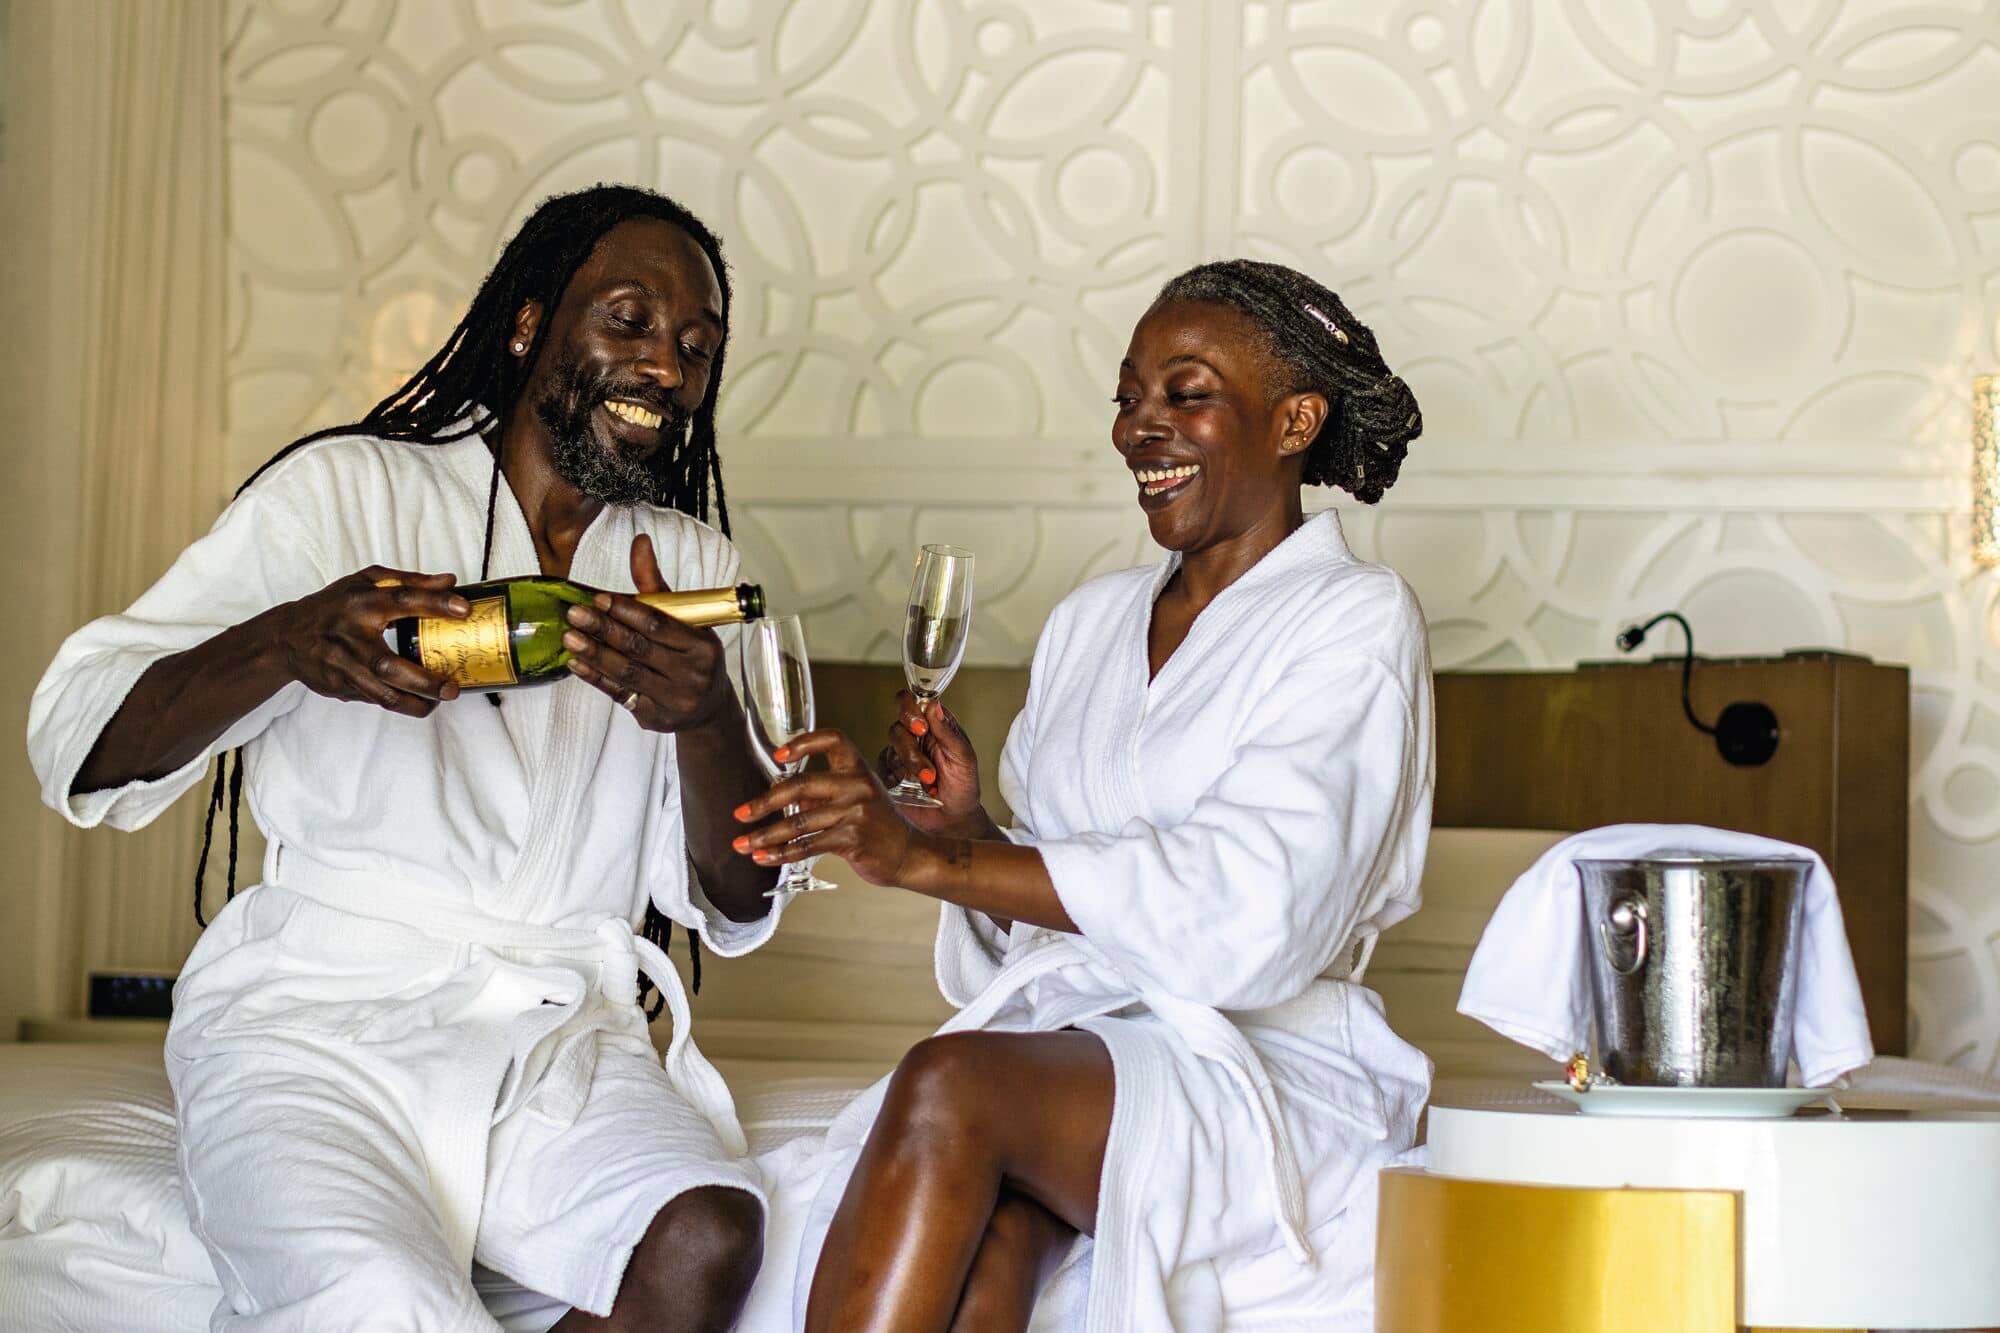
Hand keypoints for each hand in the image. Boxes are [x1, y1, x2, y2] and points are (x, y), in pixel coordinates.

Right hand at [265, 566, 465, 716]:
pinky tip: (418, 701)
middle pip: (388, 665)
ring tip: (439, 701)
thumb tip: (449, 581)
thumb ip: (408, 581)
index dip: (434, 603)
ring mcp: (343, 667)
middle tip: (452, 687)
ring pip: (381, 694)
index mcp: (361, 604)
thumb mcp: (365, 583)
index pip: (402, 599)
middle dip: (424, 681)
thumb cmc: (332, 606)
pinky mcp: (339, 687)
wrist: (287, 637)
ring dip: (414, 702)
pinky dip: (399, 703)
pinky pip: (375, 700)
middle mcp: (351, 637)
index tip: (464, 608)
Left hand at [561, 533, 732, 731]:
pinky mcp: (655, 718)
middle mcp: (691, 674)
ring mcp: (674, 699)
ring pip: (627, 673)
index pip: (659, 625)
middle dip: (604, 629)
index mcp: (702, 646)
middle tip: (574, 614)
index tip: (600, 599)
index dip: (628, 611)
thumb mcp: (685, 621)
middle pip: (640, 648)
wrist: (708, 708)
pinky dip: (596, 678)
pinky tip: (576, 664)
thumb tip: (639, 543)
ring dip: (594, 654)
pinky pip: (620, 694)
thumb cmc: (692, 656)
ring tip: (569, 637)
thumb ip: (656, 586)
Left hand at [732, 729, 926, 886]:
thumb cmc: (879, 825)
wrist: (908, 853)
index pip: (832, 740)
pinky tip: (765, 858)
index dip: (804, 742)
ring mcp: (855, 812)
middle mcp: (857, 785)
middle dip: (764, 802)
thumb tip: (782, 796)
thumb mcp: (857, 798)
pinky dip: (782, 854)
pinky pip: (807, 845)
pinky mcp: (851, 839)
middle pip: (802, 785)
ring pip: (799, 821)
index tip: (779, 755)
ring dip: (765, 836)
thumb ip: (821, 794)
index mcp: (857, 768)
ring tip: (743, 844)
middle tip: (741, 813)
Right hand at [881, 690, 984, 835]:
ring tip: (929, 781)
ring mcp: (899, 756)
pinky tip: (913, 789)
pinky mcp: (888, 775)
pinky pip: (882, 770)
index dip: (910, 709)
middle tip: (926, 766)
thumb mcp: (964, 758)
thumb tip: (934, 705)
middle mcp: (913, 737)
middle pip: (897, 727)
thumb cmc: (963, 787)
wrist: (953, 820)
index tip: (921, 727)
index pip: (911, 702)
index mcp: (933, 725)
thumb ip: (948, 733)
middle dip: (911, 748)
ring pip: (890, 749)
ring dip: (910, 766)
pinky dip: (897, 780)